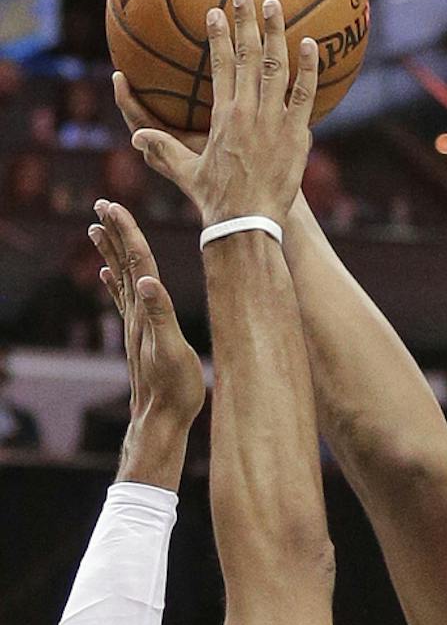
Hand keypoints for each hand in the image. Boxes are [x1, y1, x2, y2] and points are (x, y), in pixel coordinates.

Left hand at [88, 199, 204, 432]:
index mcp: (145, 311)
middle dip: (115, 232)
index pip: (137, 261)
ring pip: (119, 278)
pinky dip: (113, 282)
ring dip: (110, 252)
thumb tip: (145, 281)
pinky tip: (106, 276)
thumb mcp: (173, 350)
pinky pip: (121, 300)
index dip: (126, 231)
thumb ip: (160, 315)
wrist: (160, 420)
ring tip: (95, 229)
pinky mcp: (137, 336)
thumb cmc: (173, 389)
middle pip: (124, 263)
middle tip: (101, 204)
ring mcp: (134, 324)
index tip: (113, 205)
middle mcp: (135, 313)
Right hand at [120, 0, 316, 228]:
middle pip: (248, 56)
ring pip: (277, 68)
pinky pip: (305, 95)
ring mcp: (275, 120)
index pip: (219, 65)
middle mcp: (248, 111)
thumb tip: (135, 138)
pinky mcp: (297, 134)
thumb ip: (162, 150)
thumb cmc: (216, 199)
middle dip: (246, 21)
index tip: (216, 12)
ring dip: (276, 33)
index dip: (218, 36)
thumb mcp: (185, 172)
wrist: (248, 222)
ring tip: (276, 5)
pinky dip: (308, 69)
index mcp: (221, 115)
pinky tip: (312, 44)